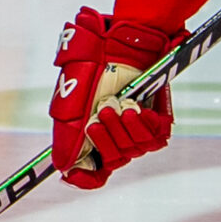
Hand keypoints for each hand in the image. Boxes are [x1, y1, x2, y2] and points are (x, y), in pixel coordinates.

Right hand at [48, 8, 181, 189]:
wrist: (120, 43)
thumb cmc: (93, 68)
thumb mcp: (70, 102)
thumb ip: (66, 137)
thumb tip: (62, 168)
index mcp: (92, 135)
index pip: (92, 172)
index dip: (86, 178)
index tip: (76, 176)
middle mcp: (115, 136)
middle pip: (114, 161)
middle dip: (106, 139)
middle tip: (100, 114)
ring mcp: (137, 130)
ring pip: (134, 149)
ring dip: (123, 128)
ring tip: (116, 105)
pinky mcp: (158, 122)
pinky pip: (155, 138)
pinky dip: (143, 125)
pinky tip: (135, 109)